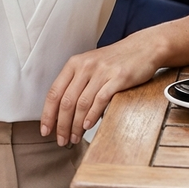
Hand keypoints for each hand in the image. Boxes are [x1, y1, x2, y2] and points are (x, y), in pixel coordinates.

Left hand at [40, 36, 154, 145]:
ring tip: (75, 138)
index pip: (54, 92)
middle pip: (66, 101)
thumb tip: (63, 112)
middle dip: (62, 125)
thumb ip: (77, 84)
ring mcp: (102, 71)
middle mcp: (85, 66)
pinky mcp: (118, 78)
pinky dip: (92, 115)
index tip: (45, 130)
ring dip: (76, 125)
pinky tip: (88, 126)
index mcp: (74, 64)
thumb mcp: (90, 66)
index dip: (48, 114)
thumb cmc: (115, 60)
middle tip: (62, 140)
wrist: (143, 47)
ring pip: (82, 103)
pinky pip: (101, 99)